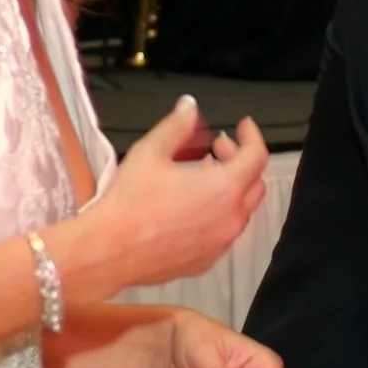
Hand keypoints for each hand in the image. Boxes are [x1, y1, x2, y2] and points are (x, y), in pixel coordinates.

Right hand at [90, 98, 268, 288]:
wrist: (110, 249)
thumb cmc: (130, 203)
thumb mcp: (151, 152)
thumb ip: (177, 125)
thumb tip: (189, 107)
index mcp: (224, 188)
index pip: (256, 156)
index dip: (252, 136)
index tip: (242, 127)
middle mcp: (230, 218)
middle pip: (255, 183)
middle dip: (240, 161)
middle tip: (217, 150)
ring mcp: (220, 243)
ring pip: (242, 210)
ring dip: (231, 190)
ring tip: (201, 177)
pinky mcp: (206, 260)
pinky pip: (224, 233)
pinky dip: (219, 215)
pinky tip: (192, 208)